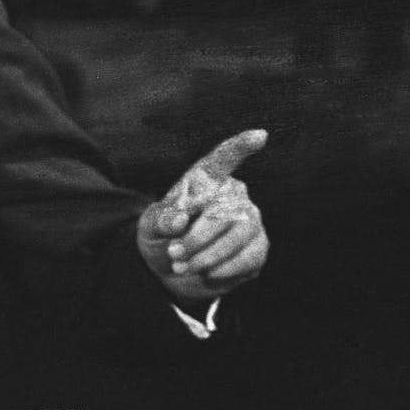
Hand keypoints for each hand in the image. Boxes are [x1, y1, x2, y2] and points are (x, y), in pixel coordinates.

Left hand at [137, 129, 268, 308]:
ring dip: (210, 255)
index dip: (240, 147)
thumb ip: (160, 220)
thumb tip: (178, 220)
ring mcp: (250, 220)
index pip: (223, 159)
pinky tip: (208, 273)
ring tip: (184, 266)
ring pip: (241, 233)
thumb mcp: (150, 228)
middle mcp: (233, 195)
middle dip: (198, 238)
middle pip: (225, 210)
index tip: (259, 136)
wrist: (172, 271)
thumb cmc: (162, 238)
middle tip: (174, 255)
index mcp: (205, 180)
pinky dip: (227, 267)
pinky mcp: (257, 246)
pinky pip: (251, 255)